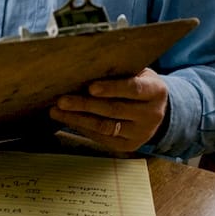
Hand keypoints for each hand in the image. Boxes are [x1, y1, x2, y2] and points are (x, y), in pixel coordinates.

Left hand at [49, 68, 168, 151]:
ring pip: (105, 127)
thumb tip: (84, 69)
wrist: (157, 110)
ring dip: (78, 119)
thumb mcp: (138, 73)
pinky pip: (102, 138)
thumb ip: (118, 72)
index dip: (112, 88)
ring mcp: (141, 133)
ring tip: (57, 111)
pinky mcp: (129, 145)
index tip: (90, 87)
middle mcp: (151, 114)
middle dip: (85, 105)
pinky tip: (68, 120)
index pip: (133, 89)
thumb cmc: (139, 84)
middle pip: (114, 110)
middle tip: (62, 100)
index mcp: (156, 91)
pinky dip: (83, 128)